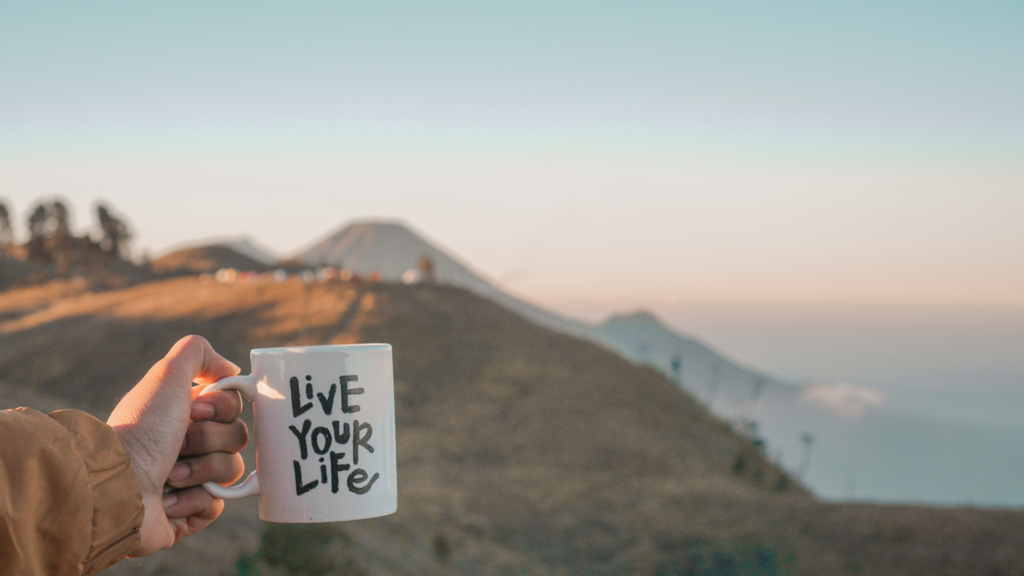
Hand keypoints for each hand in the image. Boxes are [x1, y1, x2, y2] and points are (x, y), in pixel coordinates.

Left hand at [107, 335, 248, 556]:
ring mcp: (190, 479)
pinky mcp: (189, 513)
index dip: (221, 408)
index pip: (233, 406)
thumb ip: (197, 352)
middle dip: (209, 440)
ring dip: (200, 471)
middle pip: (237, 436)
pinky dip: (193, 501)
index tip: (194, 411)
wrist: (116, 487)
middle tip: (178, 444)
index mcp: (185, 413)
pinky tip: (167, 499)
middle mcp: (187, 443)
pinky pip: (217, 504)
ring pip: (231, 470)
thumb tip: (230, 368)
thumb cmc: (141, 430)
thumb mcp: (166, 375)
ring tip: (169, 477)